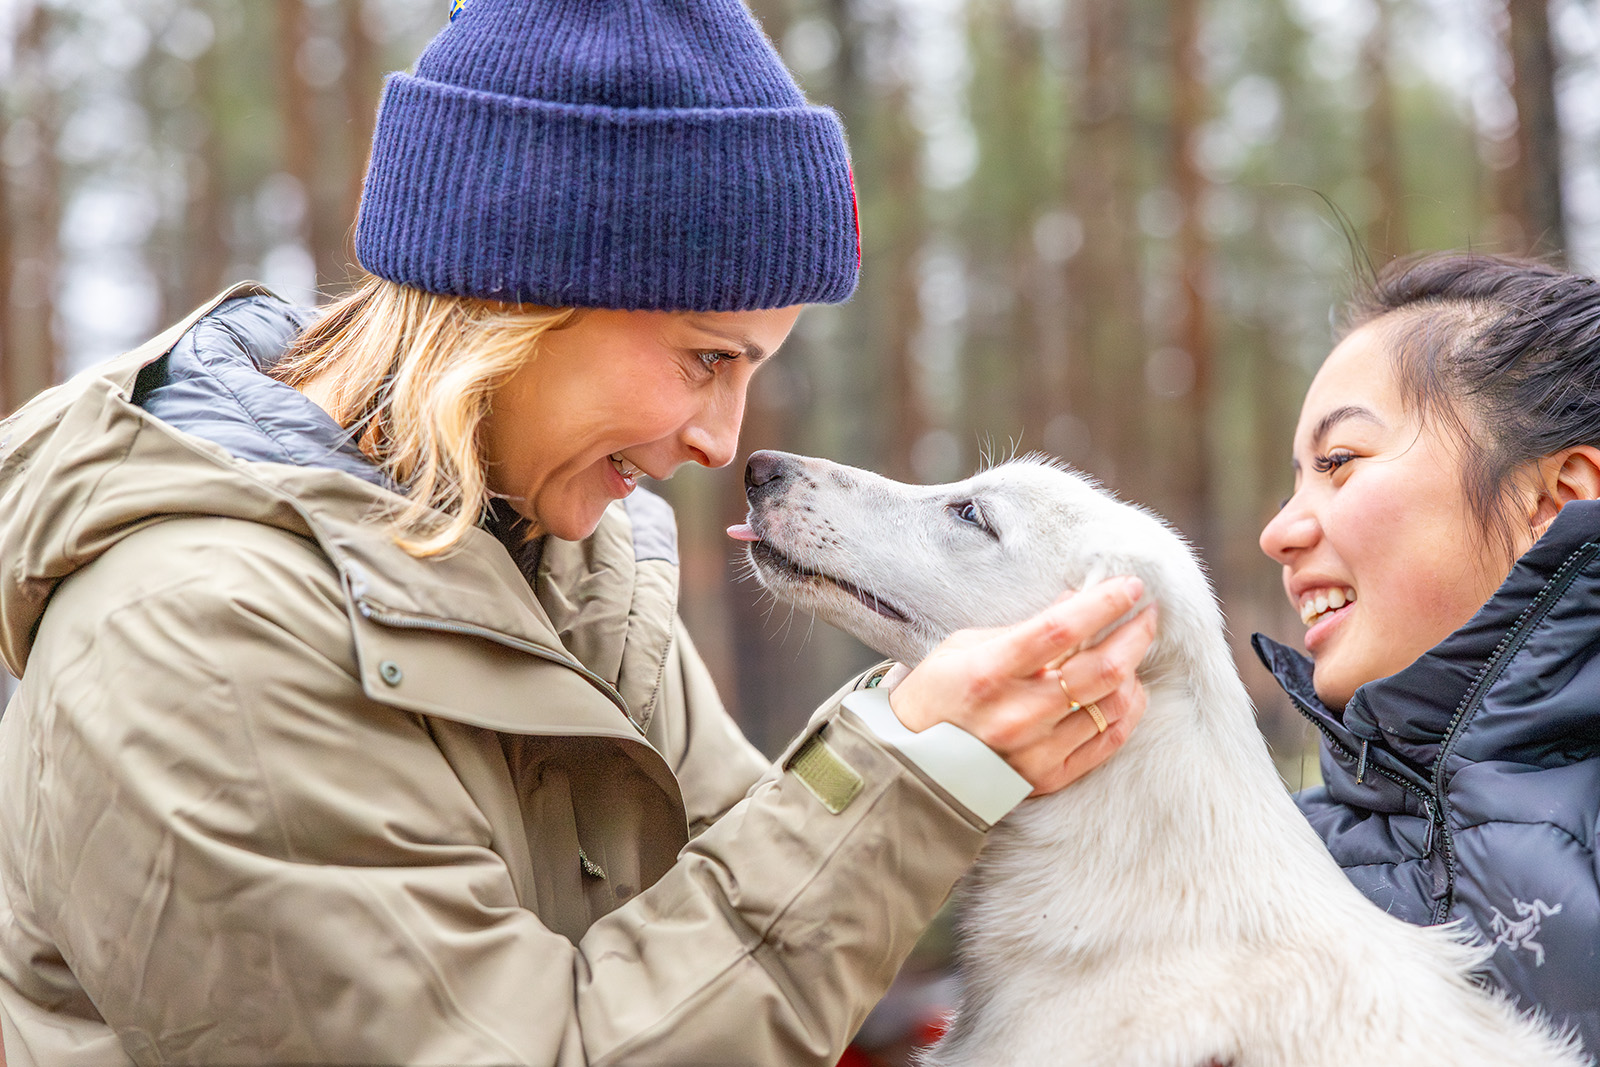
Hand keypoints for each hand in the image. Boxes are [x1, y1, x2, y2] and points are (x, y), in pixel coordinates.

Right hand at [886, 576, 1154, 795]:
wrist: (914, 765)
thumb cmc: (938, 694)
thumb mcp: (965, 645)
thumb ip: (1023, 628)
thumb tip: (1077, 602)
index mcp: (988, 672)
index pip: (1060, 630)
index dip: (1102, 605)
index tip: (1130, 586)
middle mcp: (1017, 714)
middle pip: (1100, 670)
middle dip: (1134, 635)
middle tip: (1145, 615)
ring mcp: (1037, 751)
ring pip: (1114, 705)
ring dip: (1132, 672)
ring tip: (1128, 653)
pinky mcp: (1050, 778)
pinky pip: (1110, 740)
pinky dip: (1127, 709)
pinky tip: (1125, 689)